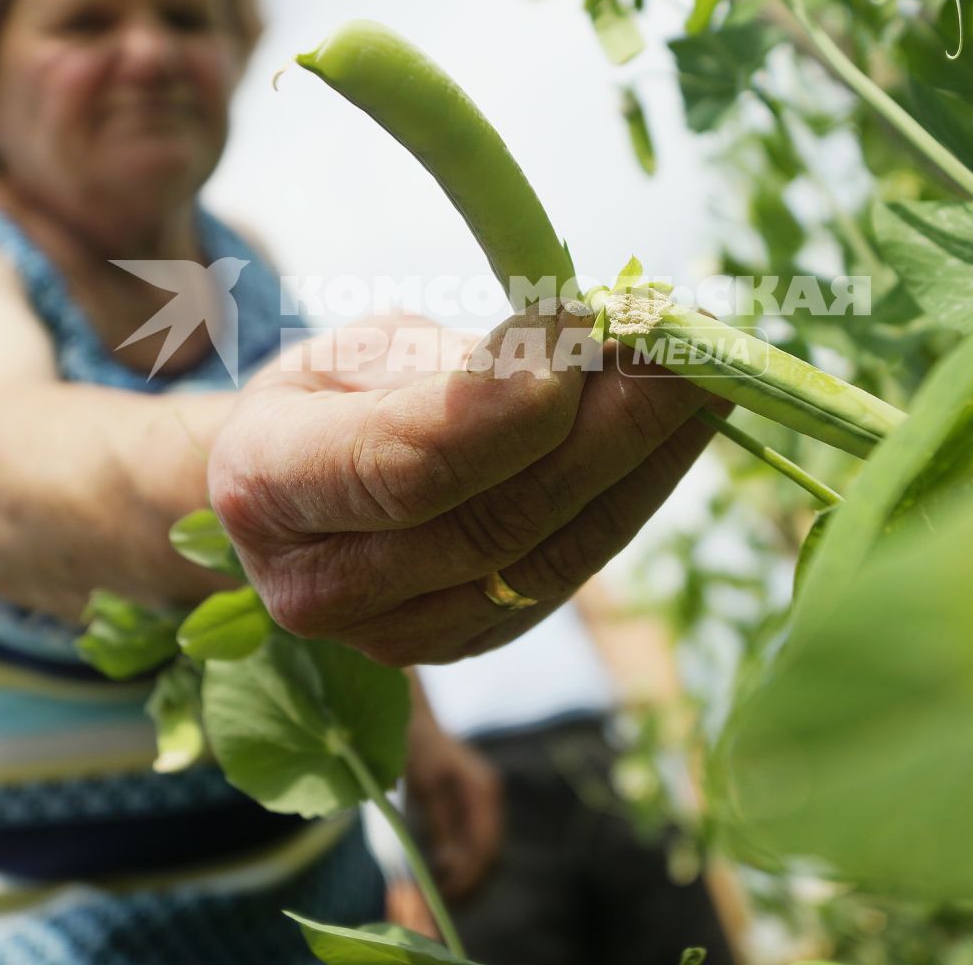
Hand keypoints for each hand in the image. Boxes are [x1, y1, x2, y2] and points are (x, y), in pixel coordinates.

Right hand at [206, 305, 719, 663]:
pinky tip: (676, 432)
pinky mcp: (464, 645)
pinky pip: (567, 574)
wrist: (290, 493)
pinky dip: (632, 498)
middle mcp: (321, 587)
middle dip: (610, 426)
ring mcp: (393, 638)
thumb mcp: (362, 348)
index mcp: (266, 486)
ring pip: (550, 557)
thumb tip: (583, 350)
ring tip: (706, 376)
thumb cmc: (328, 395)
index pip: (406, 464)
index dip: (508, 406)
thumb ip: (457, 364)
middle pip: (496, 519)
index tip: (587, 326)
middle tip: (688, 344)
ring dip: (644, 462)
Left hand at [403, 696, 501, 899]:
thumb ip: (439, 824)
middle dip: (470, 884)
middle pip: (491, 855)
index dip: (469, 878)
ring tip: (438, 897)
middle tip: (441, 907)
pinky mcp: (470, 807)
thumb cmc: (415, 746)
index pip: (486, 847)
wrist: (411, 717)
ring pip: (484, 853)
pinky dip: (460, 864)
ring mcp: (483, 802)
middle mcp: (489, 798)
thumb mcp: (424, 788)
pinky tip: (438, 875)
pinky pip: (472, 844)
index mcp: (483, 792)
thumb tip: (449, 865)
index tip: (445, 900)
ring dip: (466, 878)